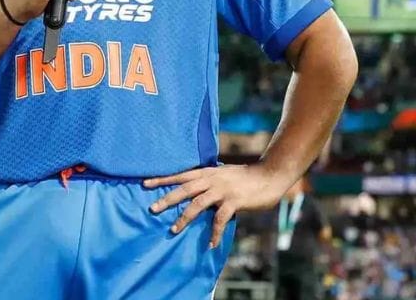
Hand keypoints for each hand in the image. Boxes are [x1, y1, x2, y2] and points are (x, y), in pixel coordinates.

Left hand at [145, 164, 288, 248]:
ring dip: (184, 218)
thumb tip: (199, 189)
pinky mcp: (234, 201)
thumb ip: (212, 180)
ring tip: (173, 230)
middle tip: (152, 208)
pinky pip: (220, 219)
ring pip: (197, 204)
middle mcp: (213, 179)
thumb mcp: (226, 174)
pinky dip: (215, 232)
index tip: (145, 183)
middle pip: (185, 189)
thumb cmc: (248, 176)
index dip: (163, 179)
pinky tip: (211, 244)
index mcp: (209, 172)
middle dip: (167, 199)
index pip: (182, 175)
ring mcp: (223, 190)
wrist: (271, 174)